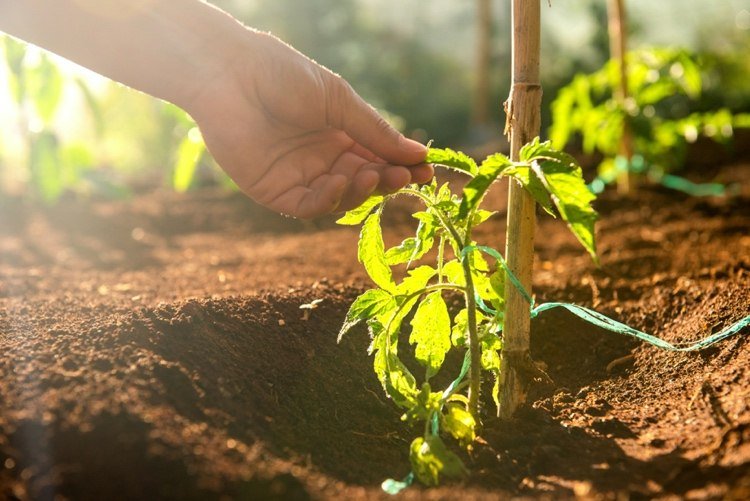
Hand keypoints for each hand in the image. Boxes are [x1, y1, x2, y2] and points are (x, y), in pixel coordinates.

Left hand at [186, 30, 432, 218]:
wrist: (230, 74)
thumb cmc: (284, 76)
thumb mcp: (340, 102)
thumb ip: (376, 132)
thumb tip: (420, 154)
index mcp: (339, 134)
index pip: (377, 158)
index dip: (401, 166)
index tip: (426, 172)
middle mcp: (321, 159)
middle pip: (362, 182)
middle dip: (386, 181)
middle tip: (406, 178)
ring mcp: (298, 177)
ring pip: (340, 198)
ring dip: (360, 190)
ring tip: (372, 174)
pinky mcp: (274, 192)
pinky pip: (308, 206)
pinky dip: (327, 200)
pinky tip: (337, 182)